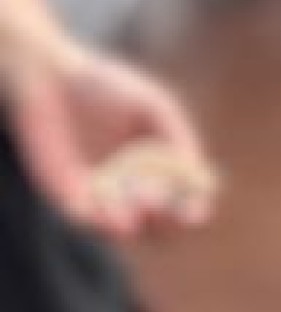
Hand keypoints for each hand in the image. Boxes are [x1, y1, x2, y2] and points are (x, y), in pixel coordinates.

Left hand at [8, 38, 218, 237]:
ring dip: (138, 223)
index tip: (194, 210)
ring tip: (136, 196)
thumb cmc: (107, 86)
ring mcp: (103, 198)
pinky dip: (103, 218)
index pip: (187, 204)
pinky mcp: (69, 198)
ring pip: (128, 230)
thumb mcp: (155, 106)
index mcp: (161, 170)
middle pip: (162, 228)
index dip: (194, 211)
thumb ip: (179, 138)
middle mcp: (135, 189)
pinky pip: (89, 221)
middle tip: (160, 202)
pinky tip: (106, 197)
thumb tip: (198, 176)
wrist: (52, 80)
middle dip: (168, 223)